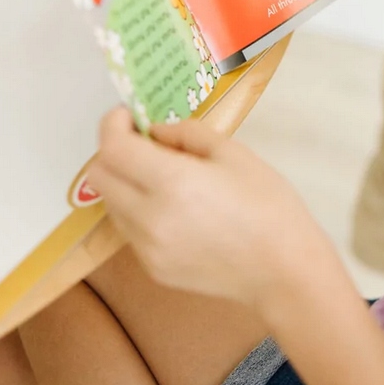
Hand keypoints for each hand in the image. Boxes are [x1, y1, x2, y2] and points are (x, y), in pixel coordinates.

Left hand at [87, 109, 333, 308]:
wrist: (284, 270)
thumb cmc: (268, 204)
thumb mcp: (233, 153)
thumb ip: (186, 134)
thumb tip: (155, 132)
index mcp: (171, 182)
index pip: (112, 148)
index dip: (112, 124)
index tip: (127, 114)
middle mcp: (149, 217)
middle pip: (99, 176)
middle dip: (112, 151)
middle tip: (142, 142)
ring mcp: (146, 248)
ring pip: (110, 203)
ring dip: (123, 181)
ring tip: (159, 175)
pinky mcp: (152, 269)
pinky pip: (129, 229)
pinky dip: (137, 209)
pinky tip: (172, 207)